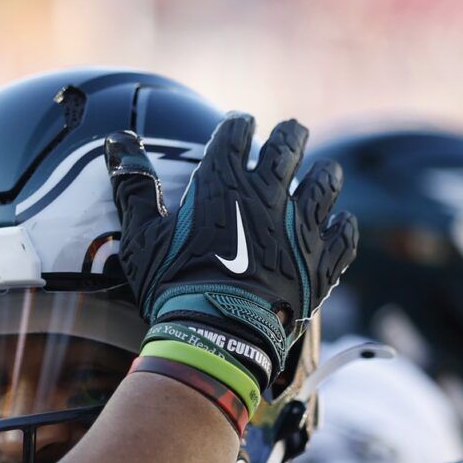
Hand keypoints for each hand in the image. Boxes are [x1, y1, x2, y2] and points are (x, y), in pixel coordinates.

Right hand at [107, 114, 356, 409]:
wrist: (217, 337)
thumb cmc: (174, 286)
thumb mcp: (142, 237)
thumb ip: (134, 186)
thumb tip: (118, 141)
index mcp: (223, 181)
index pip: (235, 133)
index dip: (237, 126)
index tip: (238, 126)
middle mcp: (269, 193)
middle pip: (289, 145)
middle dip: (289, 134)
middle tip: (290, 133)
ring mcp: (301, 226)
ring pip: (325, 181)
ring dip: (322, 174)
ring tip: (321, 173)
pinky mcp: (323, 260)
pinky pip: (344, 233)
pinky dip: (341, 226)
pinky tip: (338, 224)